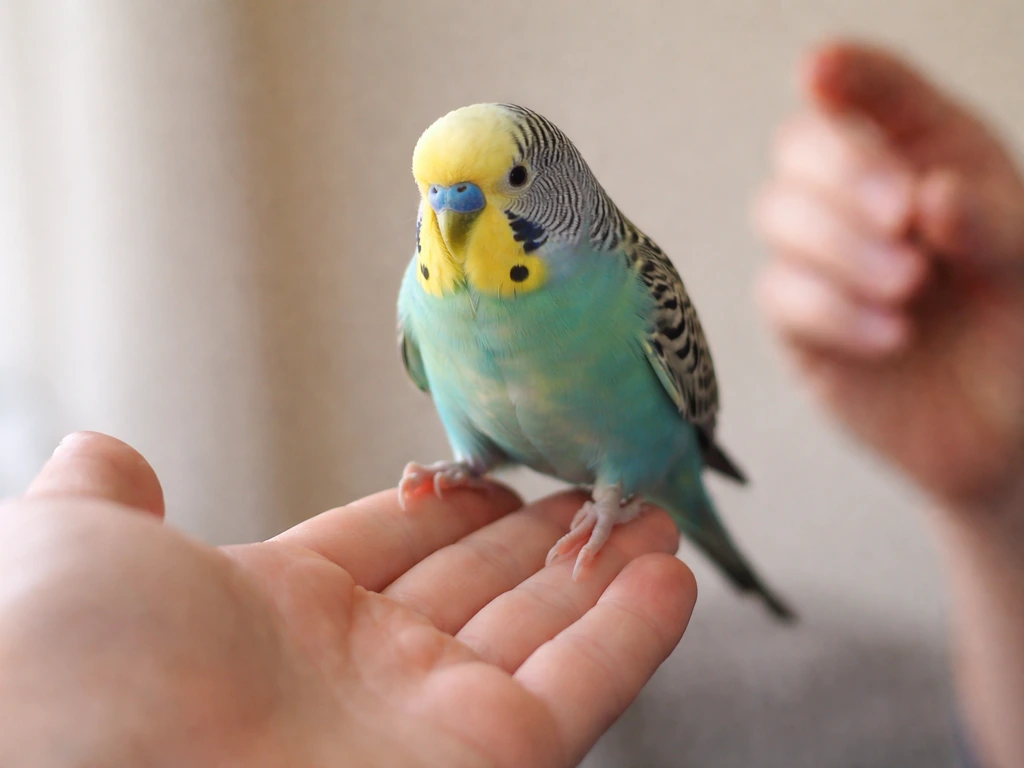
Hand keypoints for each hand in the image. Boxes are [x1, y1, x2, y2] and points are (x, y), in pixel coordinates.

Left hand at [0, 432, 693, 767]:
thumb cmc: (65, 671)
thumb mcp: (73, 552)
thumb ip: (108, 503)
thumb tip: (105, 451)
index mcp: (275, 613)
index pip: (392, 544)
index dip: (451, 504)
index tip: (501, 467)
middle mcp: (359, 670)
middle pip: (479, 584)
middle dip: (543, 529)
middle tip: (600, 476)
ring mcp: (429, 721)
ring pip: (544, 628)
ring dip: (604, 569)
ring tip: (656, 508)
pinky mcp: (491, 764)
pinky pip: (583, 688)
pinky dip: (634, 632)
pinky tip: (671, 574)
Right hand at [753, 39, 1023, 514]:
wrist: (1001, 435)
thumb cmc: (1022, 333)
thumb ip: (993, 225)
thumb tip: (931, 195)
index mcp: (926, 157)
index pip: (872, 94)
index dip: (844, 73)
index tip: (818, 68)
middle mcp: (862, 199)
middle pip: (800, 145)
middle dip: (842, 171)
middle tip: (905, 213)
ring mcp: (820, 261)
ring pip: (776, 212)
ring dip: (839, 244)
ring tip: (909, 286)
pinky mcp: (797, 322)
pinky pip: (781, 293)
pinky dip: (833, 309)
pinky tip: (892, 335)